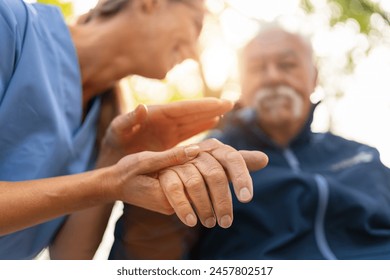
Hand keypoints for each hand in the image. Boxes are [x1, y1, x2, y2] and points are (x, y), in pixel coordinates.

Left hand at [98, 98, 232, 164]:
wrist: (111, 160)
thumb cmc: (112, 146)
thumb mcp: (116, 132)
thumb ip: (128, 120)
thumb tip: (142, 107)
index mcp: (155, 115)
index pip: (183, 109)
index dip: (202, 106)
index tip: (219, 103)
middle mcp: (164, 120)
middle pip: (192, 112)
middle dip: (210, 107)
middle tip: (230, 103)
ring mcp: (168, 130)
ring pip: (193, 121)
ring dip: (208, 115)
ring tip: (225, 111)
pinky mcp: (169, 141)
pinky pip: (188, 132)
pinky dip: (201, 126)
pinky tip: (213, 123)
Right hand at [111, 144, 201, 213]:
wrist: (115, 185)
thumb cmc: (127, 172)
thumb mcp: (147, 160)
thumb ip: (171, 157)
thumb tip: (196, 150)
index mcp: (166, 198)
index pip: (197, 182)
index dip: (204, 163)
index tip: (207, 148)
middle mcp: (172, 206)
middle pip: (200, 185)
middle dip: (206, 166)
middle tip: (208, 149)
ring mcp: (173, 205)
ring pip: (197, 186)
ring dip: (201, 169)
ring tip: (202, 152)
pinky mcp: (173, 201)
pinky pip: (189, 187)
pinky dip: (194, 172)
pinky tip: (194, 158)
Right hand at [159, 139, 267, 227]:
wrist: (166, 168)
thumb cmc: (201, 168)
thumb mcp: (221, 165)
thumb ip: (240, 163)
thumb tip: (264, 159)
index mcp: (216, 148)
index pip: (233, 159)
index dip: (241, 178)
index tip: (246, 199)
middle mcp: (199, 151)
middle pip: (215, 175)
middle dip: (222, 201)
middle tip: (226, 222)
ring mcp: (181, 161)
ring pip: (196, 184)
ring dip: (204, 207)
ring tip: (210, 223)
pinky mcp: (165, 173)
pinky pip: (176, 190)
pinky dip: (184, 207)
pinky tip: (191, 221)